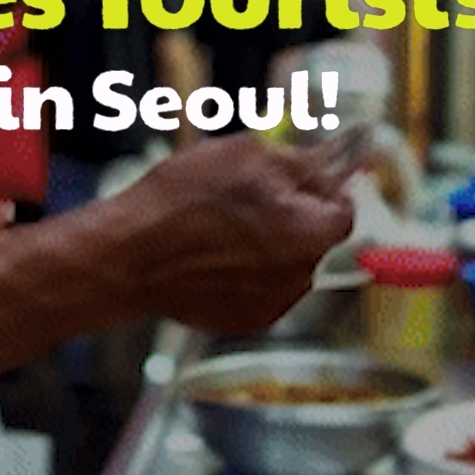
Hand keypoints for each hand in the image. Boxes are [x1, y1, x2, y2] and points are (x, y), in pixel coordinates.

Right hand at [119, 135, 353, 334]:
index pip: (344, 207)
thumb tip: (332, 162)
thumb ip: (300, 161)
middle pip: (316, 236)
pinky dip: (247, 267)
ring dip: (270, 240)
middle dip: (293, 211)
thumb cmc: (183, 204)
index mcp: (311, 235)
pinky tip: (213, 249)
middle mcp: (301, 278)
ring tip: (223, 221)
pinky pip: (261, 285)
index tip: (306, 173)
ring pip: (288, 261)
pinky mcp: (243, 319)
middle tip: (252, 191)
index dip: (324, 184)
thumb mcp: (247, 155)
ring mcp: (273, 303)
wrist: (130, 255)